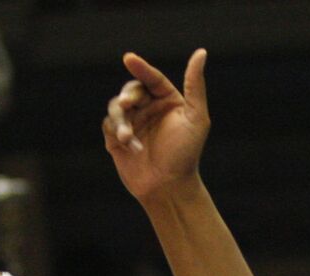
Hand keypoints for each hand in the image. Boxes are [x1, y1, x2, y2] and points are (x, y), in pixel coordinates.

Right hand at [102, 49, 210, 203]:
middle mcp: (148, 110)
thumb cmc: (185, 154)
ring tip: (128, 138)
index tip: (129, 58)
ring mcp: (132, 124)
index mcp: (167, 101)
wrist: (168, 187)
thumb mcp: (196, 117)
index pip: (152, 78)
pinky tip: (128, 146)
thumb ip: (195, 85)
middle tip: (128, 104)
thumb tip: (200, 52)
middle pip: (131, 90)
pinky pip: (109, 125)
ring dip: (121, 120)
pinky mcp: (117, 139)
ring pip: (116, 107)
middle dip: (128, 96)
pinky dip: (116, 132)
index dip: (140, 67)